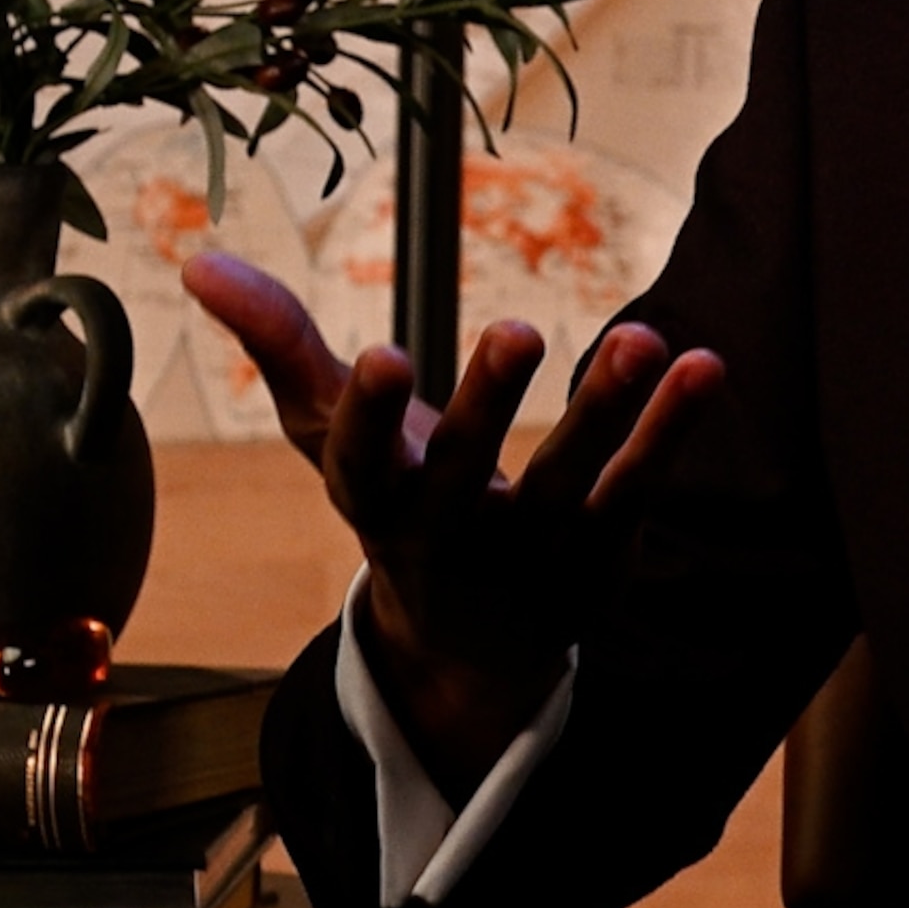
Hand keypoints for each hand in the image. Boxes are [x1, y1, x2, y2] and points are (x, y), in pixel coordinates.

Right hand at [181, 252, 722, 794]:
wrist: (472, 649)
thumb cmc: (399, 506)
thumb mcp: (335, 441)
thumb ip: (282, 349)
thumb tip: (201, 258)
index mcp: (376, 503)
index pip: (359, 464)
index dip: (367, 415)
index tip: (379, 355)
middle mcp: (450, 535)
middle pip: (467, 471)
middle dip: (488, 405)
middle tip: (518, 329)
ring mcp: (531, 555)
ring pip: (571, 483)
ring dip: (607, 410)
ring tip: (645, 337)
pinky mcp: (602, 560)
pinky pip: (639, 491)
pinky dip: (671, 432)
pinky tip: (706, 364)